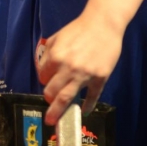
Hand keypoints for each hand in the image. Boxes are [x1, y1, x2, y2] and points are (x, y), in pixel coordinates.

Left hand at [37, 8, 123, 125]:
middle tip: (48, 104)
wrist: (103, 24)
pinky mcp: (100, 77)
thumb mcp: (57, 37)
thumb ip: (48, 53)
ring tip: (53, 121)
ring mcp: (84, 75)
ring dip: (58, 111)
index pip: (43, 77)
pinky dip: (87, 105)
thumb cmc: (78, 29)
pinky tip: (84, 112)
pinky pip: (92, 96)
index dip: (44, 80)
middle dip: (48, 99)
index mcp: (55, 57)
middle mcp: (67, 68)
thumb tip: (43, 70)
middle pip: (52, 91)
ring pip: (67, 97)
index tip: (48, 82)